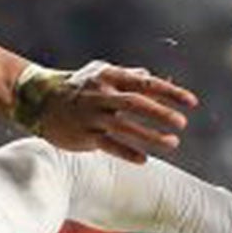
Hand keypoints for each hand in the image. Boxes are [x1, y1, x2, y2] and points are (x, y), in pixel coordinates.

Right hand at [29, 62, 197, 162]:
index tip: (192, 102)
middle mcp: (102, 95)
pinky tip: (144, 160)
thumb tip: (157, 79)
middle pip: (136, 103)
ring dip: (150, 136)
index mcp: (110, 77)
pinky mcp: (84, 135)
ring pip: (125, 127)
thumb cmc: (78, 85)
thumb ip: (130, 77)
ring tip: (172, 142)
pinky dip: (127, 152)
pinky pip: (109, 145)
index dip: (170, 92)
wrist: (40, 100)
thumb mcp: (102, 73)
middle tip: (182, 123)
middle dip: (161, 113)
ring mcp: (92, 116)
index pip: (146, 83)